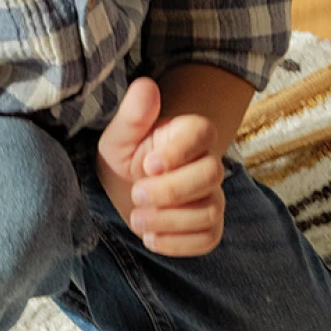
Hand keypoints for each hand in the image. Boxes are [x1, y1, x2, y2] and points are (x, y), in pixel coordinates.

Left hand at [96, 75, 227, 255]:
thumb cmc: (124, 160)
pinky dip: (177, 244)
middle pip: (210, 175)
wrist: (122, 193)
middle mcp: (208, 164)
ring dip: (169, 220)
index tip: (147, 165)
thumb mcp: (119, 138)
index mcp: (189, 134)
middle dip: (171, 190)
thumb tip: (146, 86)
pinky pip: (208, 239)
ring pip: (208, 211)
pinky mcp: (208, 227)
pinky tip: (150, 237)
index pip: (203, 134)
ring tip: (137, 219)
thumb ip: (133, 116)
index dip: (178, 152)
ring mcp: (211, 197)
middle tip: (136, 194)